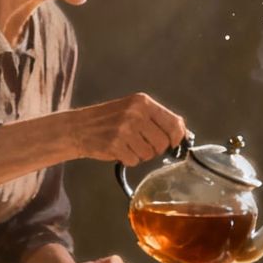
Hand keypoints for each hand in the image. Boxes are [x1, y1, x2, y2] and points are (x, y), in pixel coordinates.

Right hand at [67, 94, 187, 165]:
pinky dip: (128, 160)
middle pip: (163, 143)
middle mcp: (135, 113)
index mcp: (143, 102)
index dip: (178, 138)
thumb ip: (157, 120)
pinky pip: (134, 161)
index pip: (175, 123)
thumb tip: (184, 135)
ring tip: (127, 145)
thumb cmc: (109, 120)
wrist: (78, 127)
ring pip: (149, 154)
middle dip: (155, 149)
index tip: (175, 144)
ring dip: (140, 155)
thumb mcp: (133, 109)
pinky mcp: (115, 145)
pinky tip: (118, 150)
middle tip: (141, 144)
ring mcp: (125, 129)